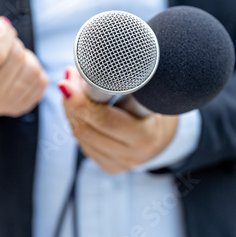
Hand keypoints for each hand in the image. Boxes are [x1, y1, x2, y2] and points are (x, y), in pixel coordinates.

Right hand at [0, 0, 47, 116]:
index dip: (3, 33)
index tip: (1, 24)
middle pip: (15, 60)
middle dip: (14, 42)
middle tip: (5, 40)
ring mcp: (4, 104)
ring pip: (32, 70)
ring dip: (25, 55)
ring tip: (11, 54)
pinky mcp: (22, 106)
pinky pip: (41, 81)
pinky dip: (35, 68)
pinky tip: (19, 67)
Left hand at [58, 66, 177, 174]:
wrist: (168, 134)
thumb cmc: (159, 106)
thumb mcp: (150, 91)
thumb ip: (124, 82)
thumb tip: (88, 69)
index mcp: (145, 136)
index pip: (103, 120)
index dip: (80, 100)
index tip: (67, 82)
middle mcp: (132, 155)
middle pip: (85, 129)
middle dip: (71, 101)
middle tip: (68, 78)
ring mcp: (119, 164)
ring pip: (80, 136)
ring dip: (71, 111)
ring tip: (73, 88)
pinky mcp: (109, 166)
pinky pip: (83, 144)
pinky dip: (77, 123)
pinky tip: (80, 108)